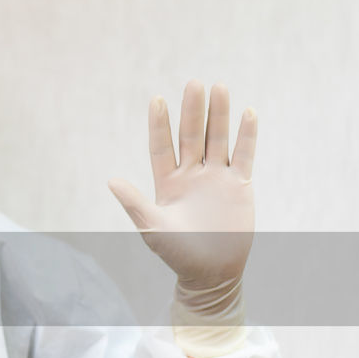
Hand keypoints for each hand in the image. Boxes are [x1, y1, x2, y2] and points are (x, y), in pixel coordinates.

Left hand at [108, 80, 257, 290]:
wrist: (211, 274)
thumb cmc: (177, 254)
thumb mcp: (153, 228)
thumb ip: (134, 203)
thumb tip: (111, 181)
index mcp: (167, 183)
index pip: (161, 147)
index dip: (160, 124)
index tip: (157, 99)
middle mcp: (191, 175)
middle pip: (191, 136)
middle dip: (192, 111)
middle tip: (194, 83)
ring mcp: (216, 178)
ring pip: (217, 139)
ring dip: (218, 115)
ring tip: (218, 87)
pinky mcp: (239, 186)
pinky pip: (244, 155)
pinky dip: (246, 135)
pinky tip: (247, 113)